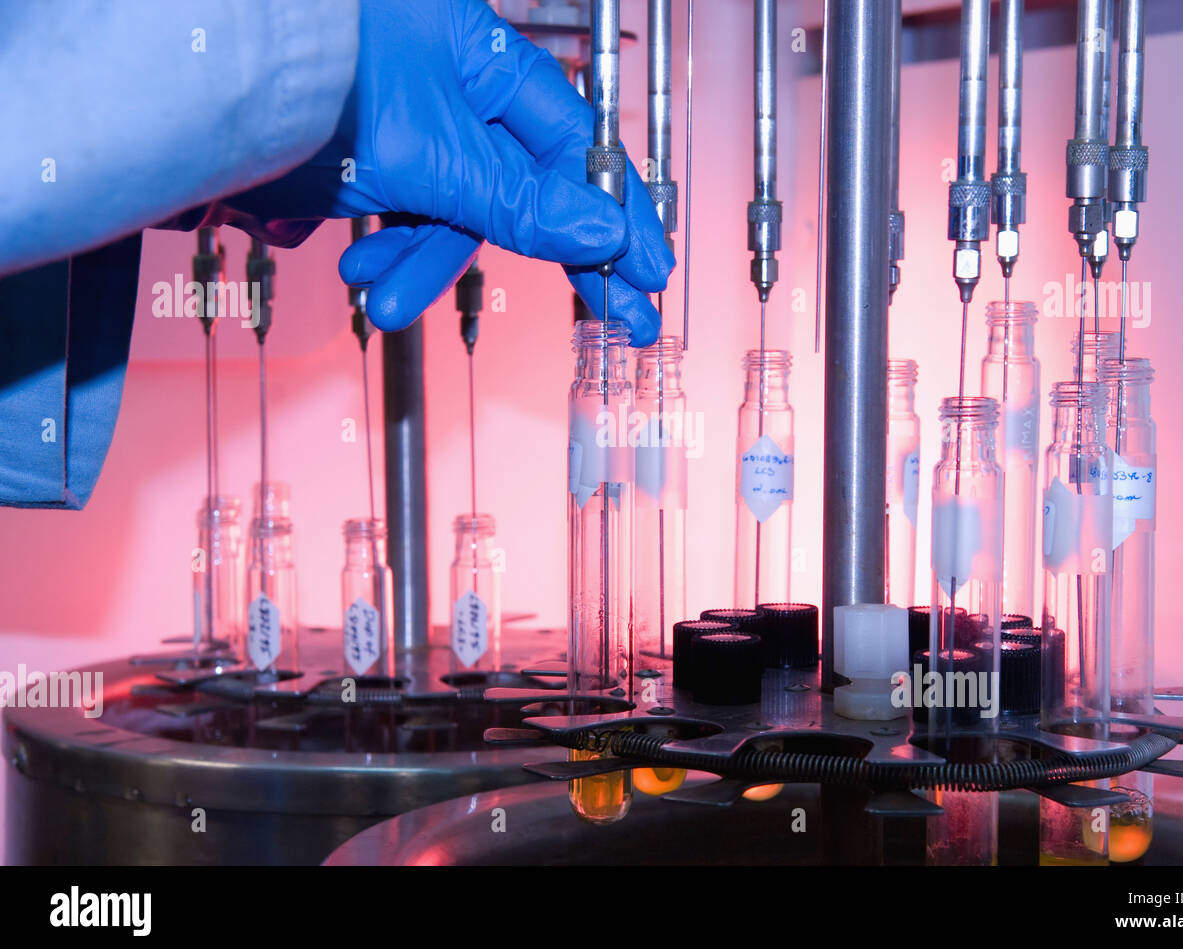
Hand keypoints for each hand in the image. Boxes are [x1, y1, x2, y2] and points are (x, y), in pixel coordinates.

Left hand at [229, 0, 672, 344]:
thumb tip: (602, 233)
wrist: (194, 78)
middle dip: (546, 257)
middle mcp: (454, 82)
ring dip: (426, 264)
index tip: (651, 272)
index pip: (575, 149)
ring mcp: (409, 116)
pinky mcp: (366, 149)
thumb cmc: (306, 77)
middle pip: (524, 185)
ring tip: (387, 304)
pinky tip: (361, 276)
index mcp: (484, 58)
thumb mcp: (430, 154)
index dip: (618, 216)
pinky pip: (402, 208)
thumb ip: (518, 200)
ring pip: (453, 208)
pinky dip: (386, 248)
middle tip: (611, 319)